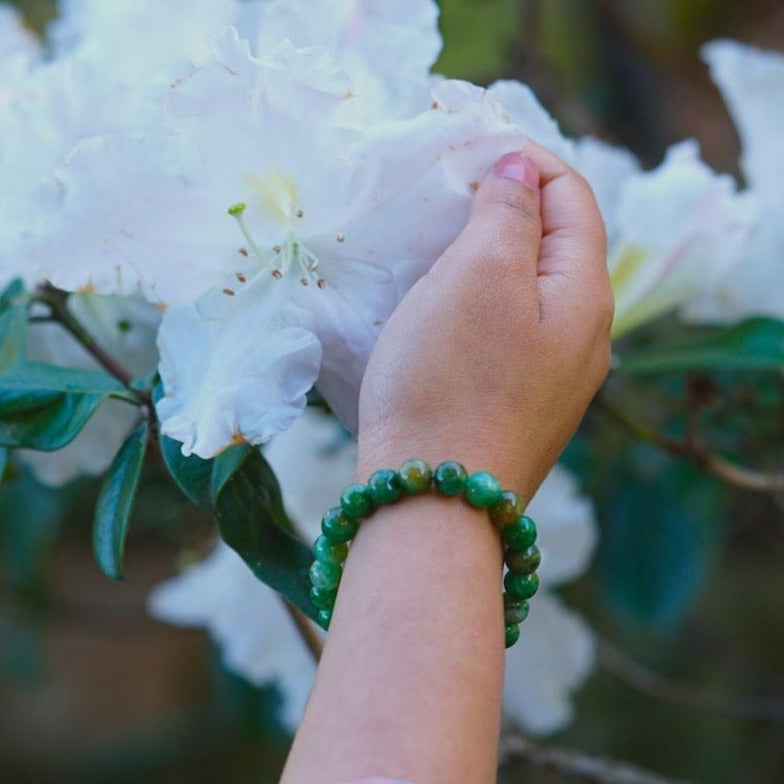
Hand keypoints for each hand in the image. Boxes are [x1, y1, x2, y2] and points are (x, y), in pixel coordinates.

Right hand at [356, 143, 612, 498]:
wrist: (431, 501)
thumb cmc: (450, 380)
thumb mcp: (479, 276)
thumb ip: (509, 214)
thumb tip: (522, 173)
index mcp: (586, 296)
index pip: (574, 198)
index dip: (527, 161)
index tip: (471, 149)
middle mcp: (584, 338)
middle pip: (556, 245)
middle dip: (507, 207)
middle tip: (448, 193)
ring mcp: (553, 378)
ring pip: (528, 291)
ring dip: (488, 257)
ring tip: (438, 243)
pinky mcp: (517, 404)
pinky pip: (508, 332)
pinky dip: (478, 302)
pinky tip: (443, 308)